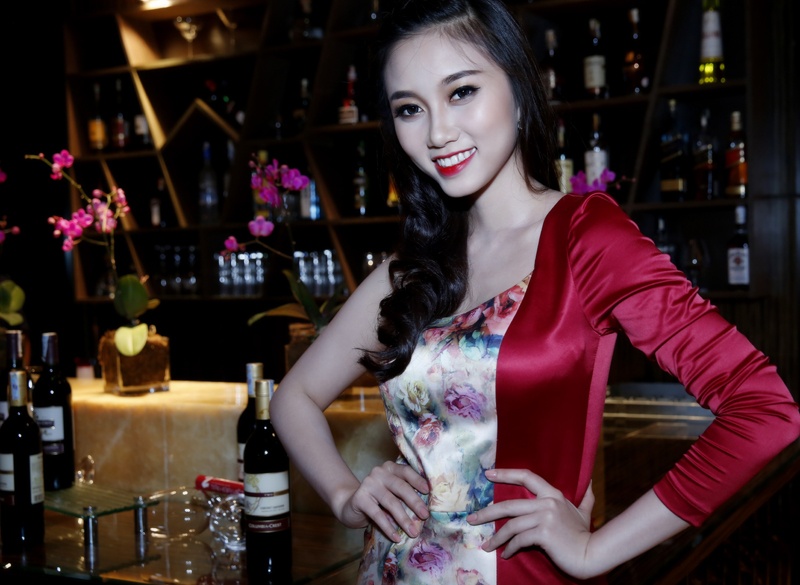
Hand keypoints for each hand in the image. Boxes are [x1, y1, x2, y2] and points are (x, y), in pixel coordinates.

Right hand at [337, 460, 429, 541]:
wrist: (350, 505)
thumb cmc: (378, 499)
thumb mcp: (392, 492)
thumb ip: (404, 494)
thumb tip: (425, 509)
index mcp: (390, 468)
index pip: (406, 471)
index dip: (418, 481)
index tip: (428, 492)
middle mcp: (379, 473)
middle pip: (400, 487)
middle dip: (414, 502)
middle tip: (425, 516)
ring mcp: (368, 484)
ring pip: (390, 502)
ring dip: (404, 519)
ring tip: (413, 532)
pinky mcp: (360, 498)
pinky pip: (377, 515)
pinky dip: (388, 527)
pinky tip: (396, 537)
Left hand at [466, 469, 596, 579]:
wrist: (591, 554)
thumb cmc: (584, 534)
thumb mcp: (583, 512)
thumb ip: (585, 496)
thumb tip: (590, 480)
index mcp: (553, 494)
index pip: (526, 476)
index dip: (506, 474)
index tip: (488, 474)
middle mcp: (547, 502)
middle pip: (509, 504)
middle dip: (487, 513)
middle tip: (471, 519)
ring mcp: (545, 517)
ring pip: (511, 525)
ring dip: (496, 537)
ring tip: (486, 546)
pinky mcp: (543, 534)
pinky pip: (519, 540)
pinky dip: (510, 548)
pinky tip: (506, 554)